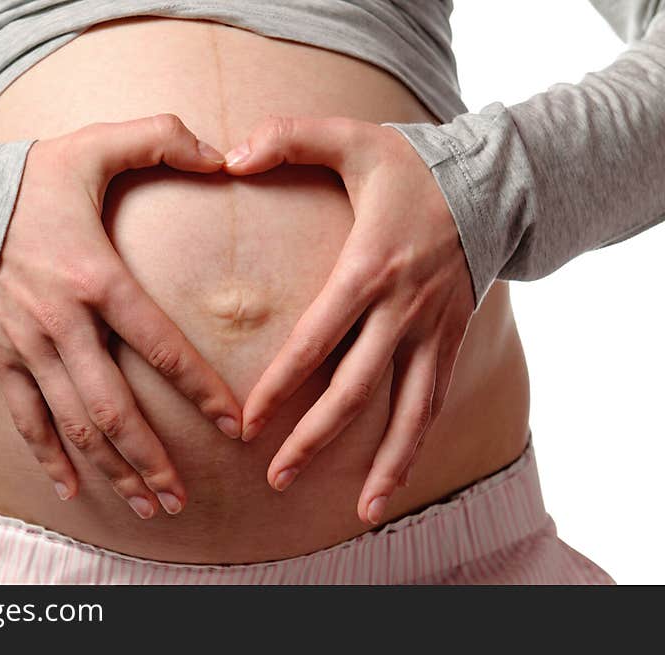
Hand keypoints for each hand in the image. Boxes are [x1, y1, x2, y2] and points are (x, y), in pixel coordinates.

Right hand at [0, 114, 241, 518]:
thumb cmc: (27, 179)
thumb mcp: (94, 146)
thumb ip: (160, 137)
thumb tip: (223, 152)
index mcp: (96, 279)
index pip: (160, 345)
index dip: (200, 388)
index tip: (234, 425)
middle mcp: (64, 325)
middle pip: (115, 408)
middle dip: (153, 459)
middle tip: (185, 497)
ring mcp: (29, 348)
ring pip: (75, 425)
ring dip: (113, 470)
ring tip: (148, 507)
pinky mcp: (2, 358)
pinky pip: (25, 419)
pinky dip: (49, 458)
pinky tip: (72, 491)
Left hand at [223, 117, 474, 524]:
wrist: (491, 183)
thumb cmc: (412, 165)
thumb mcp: (352, 138)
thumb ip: (287, 137)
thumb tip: (227, 155)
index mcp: (368, 269)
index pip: (316, 341)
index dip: (281, 387)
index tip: (247, 425)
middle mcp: (402, 310)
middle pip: (355, 389)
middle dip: (313, 438)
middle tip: (275, 477)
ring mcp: (432, 331)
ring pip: (406, 410)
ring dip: (379, 462)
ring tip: (355, 511)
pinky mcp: (450, 341)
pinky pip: (433, 404)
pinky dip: (416, 447)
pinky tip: (393, 484)